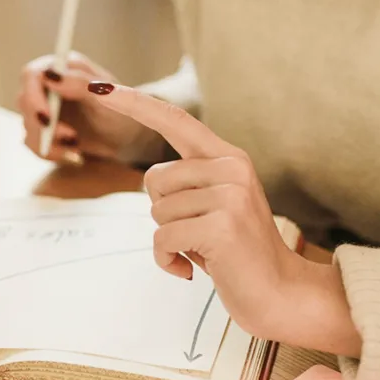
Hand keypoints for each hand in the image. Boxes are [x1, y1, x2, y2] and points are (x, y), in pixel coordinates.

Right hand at [18, 52, 146, 163]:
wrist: (125, 138)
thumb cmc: (121, 112)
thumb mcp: (105, 97)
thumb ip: (79, 83)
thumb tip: (51, 75)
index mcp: (64, 68)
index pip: (32, 75)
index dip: (34, 97)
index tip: (47, 118)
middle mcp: (49, 85)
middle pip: (25, 102)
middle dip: (44, 125)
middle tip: (71, 138)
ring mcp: (44, 108)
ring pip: (27, 126)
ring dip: (49, 142)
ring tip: (76, 147)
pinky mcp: (44, 129)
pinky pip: (33, 143)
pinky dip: (51, 152)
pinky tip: (72, 154)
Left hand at [86, 82, 361, 355]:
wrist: (279, 293)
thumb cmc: (237, 254)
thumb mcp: (215, 208)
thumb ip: (189, 184)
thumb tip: (151, 178)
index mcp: (229, 159)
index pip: (175, 121)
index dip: (135, 103)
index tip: (101, 87)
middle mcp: (232, 169)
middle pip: (154, 178)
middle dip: (163, 213)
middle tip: (197, 234)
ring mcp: (229, 196)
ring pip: (156, 211)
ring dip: (168, 239)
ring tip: (201, 251)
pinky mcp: (221, 226)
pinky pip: (162, 239)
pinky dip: (166, 259)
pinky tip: (190, 270)